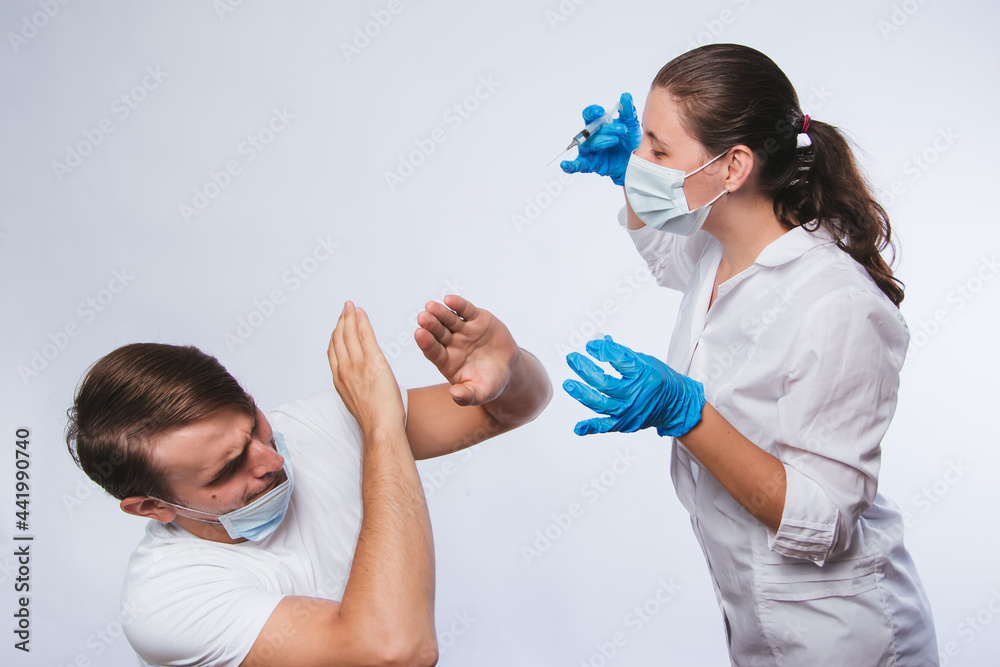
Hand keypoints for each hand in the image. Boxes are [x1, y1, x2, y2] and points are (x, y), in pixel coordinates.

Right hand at [327, 301, 404, 432]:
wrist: (381, 427)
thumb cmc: (375, 420)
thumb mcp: (357, 401)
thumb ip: (354, 386)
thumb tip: (361, 381)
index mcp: (339, 380)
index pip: (333, 351)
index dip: (335, 335)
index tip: (339, 325)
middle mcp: (344, 370)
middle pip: (338, 338)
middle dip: (341, 321)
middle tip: (345, 308)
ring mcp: (357, 365)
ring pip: (349, 334)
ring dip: (350, 317)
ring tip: (351, 307)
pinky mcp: (373, 362)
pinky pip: (365, 335)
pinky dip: (361, 321)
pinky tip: (360, 313)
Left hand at [415, 295, 519, 406]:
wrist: (509, 368)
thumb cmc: (490, 383)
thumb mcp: (481, 393)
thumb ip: (467, 396)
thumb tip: (455, 395)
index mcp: (447, 361)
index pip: (433, 351)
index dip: (427, 343)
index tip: (420, 334)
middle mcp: (452, 344)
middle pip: (438, 333)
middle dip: (430, 325)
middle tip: (423, 318)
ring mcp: (463, 330)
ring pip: (449, 319)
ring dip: (440, 313)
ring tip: (431, 306)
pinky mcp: (476, 319)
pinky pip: (466, 310)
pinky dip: (458, 304)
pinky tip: (450, 300)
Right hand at [560, 92, 640, 185]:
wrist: (638, 161)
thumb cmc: (631, 142)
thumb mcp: (632, 125)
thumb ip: (628, 112)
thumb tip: (625, 96)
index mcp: (599, 124)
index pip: (590, 115)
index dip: (592, 112)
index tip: (600, 112)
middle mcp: (592, 136)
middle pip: (588, 130)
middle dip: (605, 129)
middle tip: (622, 129)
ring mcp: (591, 150)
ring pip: (587, 144)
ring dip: (601, 141)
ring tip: (616, 140)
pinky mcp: (591, 164)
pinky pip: (579, 165)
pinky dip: (570, 165)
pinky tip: (565, 165)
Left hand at [563, 335, 704, 436]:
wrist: (676, 405)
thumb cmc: (661, 380)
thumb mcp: (645, 361)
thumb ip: (621, 354)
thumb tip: (600, 342)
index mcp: (643, 374)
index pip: (619, 360)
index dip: (603, 351)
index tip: (590, 345)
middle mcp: (636, 394)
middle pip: (605, 383)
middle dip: (585, 370)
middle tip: (572, 359)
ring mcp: (629, 411)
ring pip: (601, 404)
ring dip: (582, 394)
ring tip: (568, 384)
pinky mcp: (625, 423)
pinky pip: (606, 426)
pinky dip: (591, 427)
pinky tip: (578, 428)